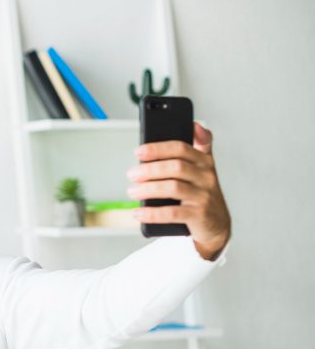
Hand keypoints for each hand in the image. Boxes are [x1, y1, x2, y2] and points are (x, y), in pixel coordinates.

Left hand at [126, 122, 230, 259]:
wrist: (217, 224)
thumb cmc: (202, 193)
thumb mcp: (203, 168)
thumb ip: (200, 147)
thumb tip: (195, 125)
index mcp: (204, 162)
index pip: (181, 148)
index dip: (158, 148)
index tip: (139, 151)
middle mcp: (207, 177)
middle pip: (176, 167)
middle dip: (150, 169)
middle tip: (131, 174)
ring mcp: (204, 196)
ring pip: (173, 188)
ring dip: (148, 189)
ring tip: (132, 191)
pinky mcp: (199, 215)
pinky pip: (172, 213)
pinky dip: (152, 213)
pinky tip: (138, 212)